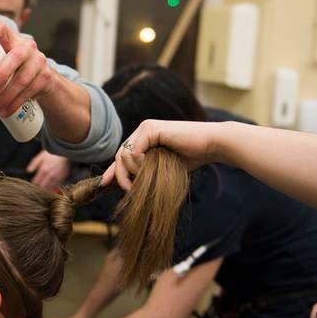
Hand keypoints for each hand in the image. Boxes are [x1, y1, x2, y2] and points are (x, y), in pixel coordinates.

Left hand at [0, 22, 57, 117]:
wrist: (42, 79)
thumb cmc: (14, 68)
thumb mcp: (4, 59)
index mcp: (12, 39)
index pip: (2, 28)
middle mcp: (27, 47)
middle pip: (16, 56)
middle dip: (3, 73)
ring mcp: (38, 61)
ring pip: (23, 78)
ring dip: (8, 96)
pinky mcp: (45, 77)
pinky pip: (30, 91)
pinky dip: (16, 103)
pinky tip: (7, 110)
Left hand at [27, 151, 70, 190]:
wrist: (65, 151)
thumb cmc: (52, 153)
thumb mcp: (41, 156)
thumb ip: (34, 163)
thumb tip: (28, 170)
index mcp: (43, 169)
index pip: (37, 181)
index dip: (34, 184)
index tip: (33, 186)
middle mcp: (50, 175)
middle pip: (43, 186)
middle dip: (40, 188)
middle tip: (38, 190)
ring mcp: (57, 177)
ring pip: (50, 187)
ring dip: (47, 189)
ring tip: (44, 190)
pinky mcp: (63, 177)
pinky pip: (57, 185)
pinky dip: (54, 187)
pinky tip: (52, 187)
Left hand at [100, 119, 218, 191]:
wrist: (211, 146)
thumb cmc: (192, 158)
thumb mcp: (162, 168)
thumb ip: (145, 171)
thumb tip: (127, 184)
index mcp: (145, 138)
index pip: (123, 155)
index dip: (113, 170)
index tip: (105, 184)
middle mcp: (143, 130)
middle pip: (120, 155)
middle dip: (120, 175)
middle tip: (129, 189)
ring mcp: (146, 128)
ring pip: (124, 154)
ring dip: (133, 171)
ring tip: (147, 178)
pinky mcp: (151, 128)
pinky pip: (134, 151)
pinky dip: (139, 164)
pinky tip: (150, 168)